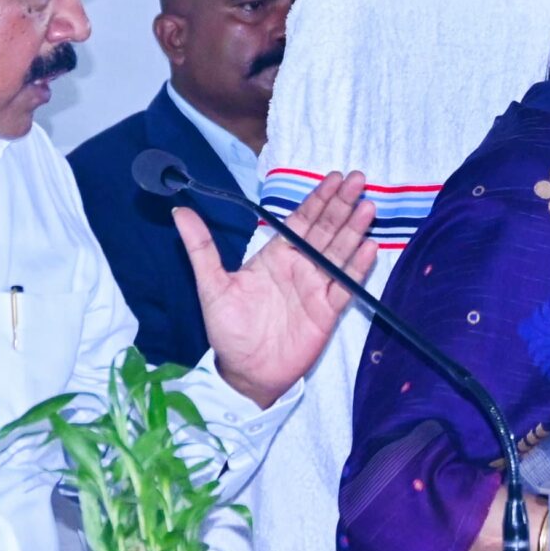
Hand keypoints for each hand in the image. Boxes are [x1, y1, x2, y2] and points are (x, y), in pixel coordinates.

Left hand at [180, 171, 377, 408]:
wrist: (245, 372)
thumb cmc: (228, 330)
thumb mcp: (211, 285)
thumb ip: (200, 247)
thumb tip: (179, 211)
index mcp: (275, 256)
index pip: (301, 220)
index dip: (318, 199)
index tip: (335, 177)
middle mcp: (300, 266)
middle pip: (325, 230)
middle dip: (342, 205)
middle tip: (359, 180)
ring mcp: (316, 287)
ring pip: (339, 252)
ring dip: (354, 230)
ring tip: (368, 207)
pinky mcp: (328, 311)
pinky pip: (346, 285)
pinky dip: (358, 267)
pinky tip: (369, 248)